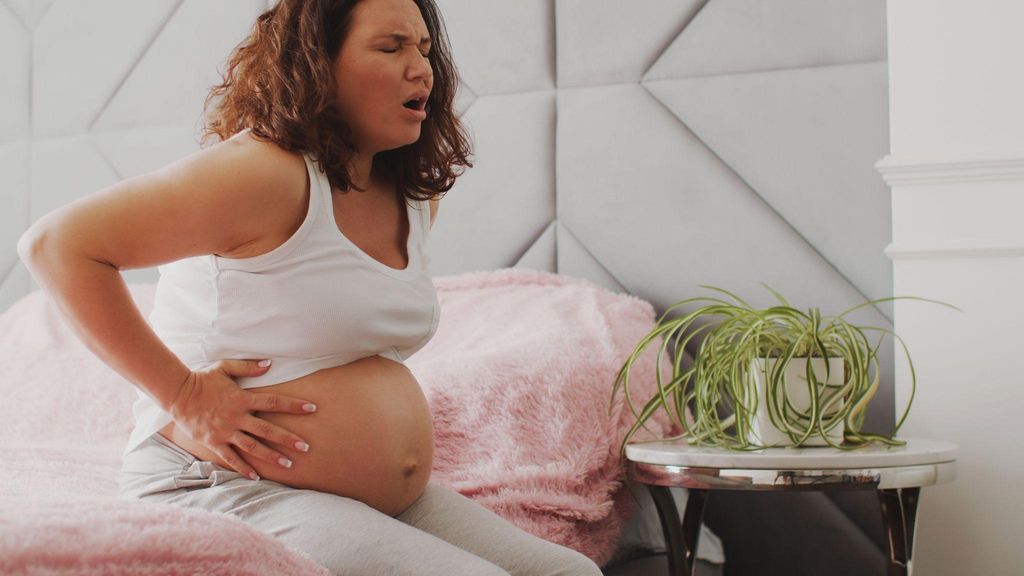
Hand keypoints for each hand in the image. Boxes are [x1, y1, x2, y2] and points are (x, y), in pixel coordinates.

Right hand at [167, 358, 316, 479]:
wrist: (178, 395)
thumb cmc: (204, 380)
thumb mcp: (225, 367)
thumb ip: (248, 366)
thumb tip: (270, 364)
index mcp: (242, 399)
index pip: (274, 401)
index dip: (294, 405)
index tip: (312, 408)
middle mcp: (236, 417)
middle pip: (267, 429)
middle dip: (288, 439)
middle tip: (306, 447)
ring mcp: (225, 432)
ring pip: (252, 447)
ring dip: (271, 456)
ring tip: (289, 464)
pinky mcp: (213, 443)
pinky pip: (231, 458)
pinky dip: (243, 468)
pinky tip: (256, 477)